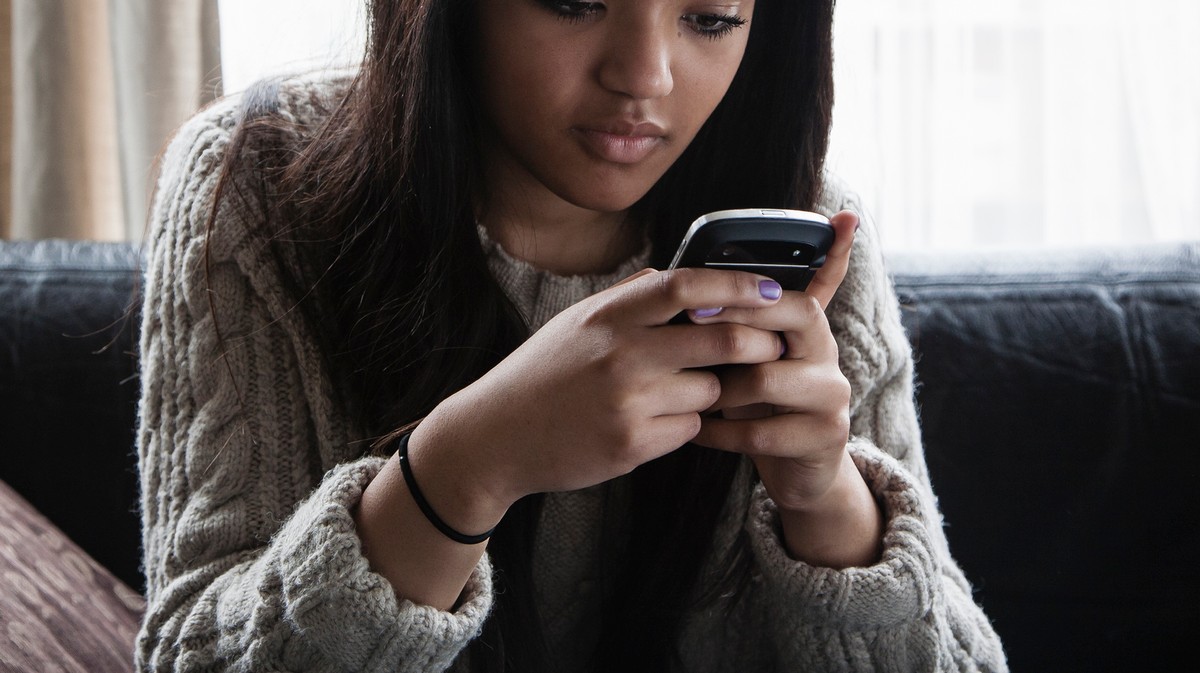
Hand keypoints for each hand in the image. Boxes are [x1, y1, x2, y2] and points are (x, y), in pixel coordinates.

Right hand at [407, 265, 793, 535]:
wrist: (495, 437)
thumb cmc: (541, 374)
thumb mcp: (576, 322)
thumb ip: (626, 299)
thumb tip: (675, 277)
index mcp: (608, 317)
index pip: (688, 287)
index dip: (738, 286)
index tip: (772, 290)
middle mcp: (620, 355)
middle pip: (721, 340)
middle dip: (758, 343)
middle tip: (773, 346)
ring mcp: (627, 402)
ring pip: (710, 391)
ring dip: (714, 391)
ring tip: (690, 390)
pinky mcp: (631, 446)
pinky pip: (688, 430)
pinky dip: (686, 424)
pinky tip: (658, 421)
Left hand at [690, 211, 884, 566]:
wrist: (799, 470)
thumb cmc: (762, 406)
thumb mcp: (752, 360)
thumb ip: (738, 327)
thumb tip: (691, 291)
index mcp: (810, 327)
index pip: (793, 292)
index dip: (748, 292)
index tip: (698, 298)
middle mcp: (829, 354)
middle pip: (795, 318)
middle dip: (736, 322)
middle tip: (686, 328)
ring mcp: (832, 395)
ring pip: (765, 378)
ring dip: (718, 388)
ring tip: (687, 392)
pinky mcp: (824, 436)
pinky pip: (760, 431)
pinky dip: (718, 432)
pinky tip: (695, 430)